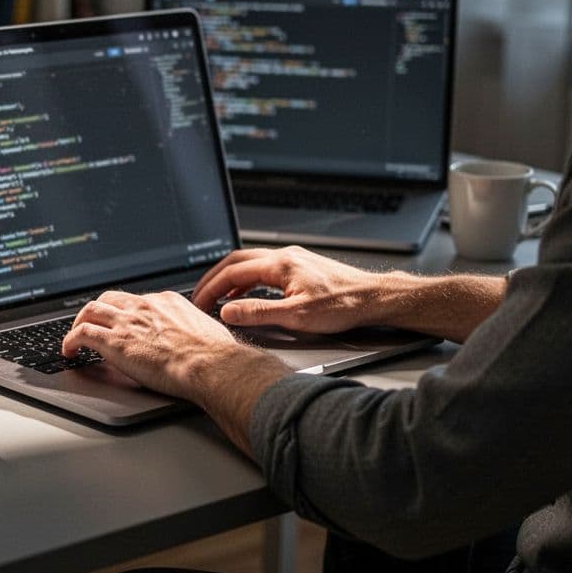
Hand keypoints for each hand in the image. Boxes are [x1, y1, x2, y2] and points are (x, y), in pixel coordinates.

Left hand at [62, 290, 290, 453]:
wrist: (211, 365)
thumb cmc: (216, 355)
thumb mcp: (207, 330)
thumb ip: (195, 329)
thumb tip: (200, 339)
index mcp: (167, 302)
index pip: (138, 300)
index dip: (126, 311)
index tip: (123, 322)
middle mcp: (145, 306)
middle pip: (110, 298)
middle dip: (98, 310)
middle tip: (93, 324)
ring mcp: (128, 321)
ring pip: (90, 310)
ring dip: (79, 323)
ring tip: (75, 338)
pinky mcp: (114, 341)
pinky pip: (81, 334)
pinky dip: (69, 340)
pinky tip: (69, 351)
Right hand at [192, 246, 399, 332]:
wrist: (372, 298)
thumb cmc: (343, 305)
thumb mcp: (296, 316)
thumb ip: (258, 313)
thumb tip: (228, 312)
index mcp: (280, 264)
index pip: (232, 272)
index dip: (210, 288)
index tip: (198, 302)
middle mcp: (284, 256)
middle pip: (237, 261)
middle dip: (214, 279)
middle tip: (200, 297)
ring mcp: (292, 259)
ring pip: (250, 263)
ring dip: (230, 279)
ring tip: (217, 298)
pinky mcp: (300, 267)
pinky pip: (263, 269)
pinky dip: (247, 281)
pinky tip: (246, 295)